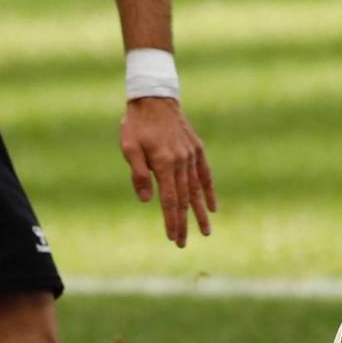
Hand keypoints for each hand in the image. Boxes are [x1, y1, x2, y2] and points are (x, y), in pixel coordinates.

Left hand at [119, 97, 215, 248]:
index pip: (169, 199)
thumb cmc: (137, 125)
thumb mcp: (129, 147)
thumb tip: (145, 200)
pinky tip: (212, 206)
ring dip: (200, 213)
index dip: (171, 220)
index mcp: (164, 162)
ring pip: (196, 190)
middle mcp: (181, 161)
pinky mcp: (197, 149)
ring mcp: (191, 155)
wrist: (155, 98)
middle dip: (184, 223)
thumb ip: (138, 174)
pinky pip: (205, 174)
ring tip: (206, 231)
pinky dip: (209, 191)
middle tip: (183, 243)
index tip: (172, 237)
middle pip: (184, 199)